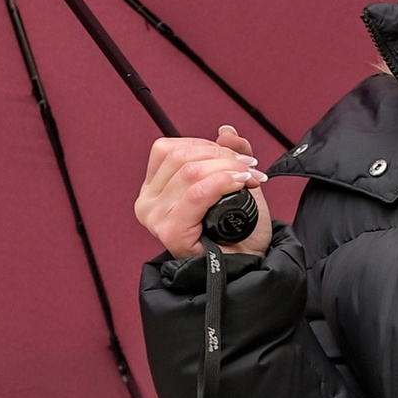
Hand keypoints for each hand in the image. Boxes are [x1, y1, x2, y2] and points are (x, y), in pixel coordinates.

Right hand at [136, 125, 269, 258]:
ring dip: (227, 167)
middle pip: (181, 158)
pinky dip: (222, 182)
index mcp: (154, 189)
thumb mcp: (235, 181)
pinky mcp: (170, 231)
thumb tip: (226, 131)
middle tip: (249, 165)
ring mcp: (156, 218)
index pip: (169, 150)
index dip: (206, 145)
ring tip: (249, 176)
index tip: (236, 155)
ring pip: (190, 172)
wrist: (247, 266)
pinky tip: (240, 183)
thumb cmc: (237, 231)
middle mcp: (148, 203)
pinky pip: (196, 194)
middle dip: (221, 155)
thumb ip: (229, 154)